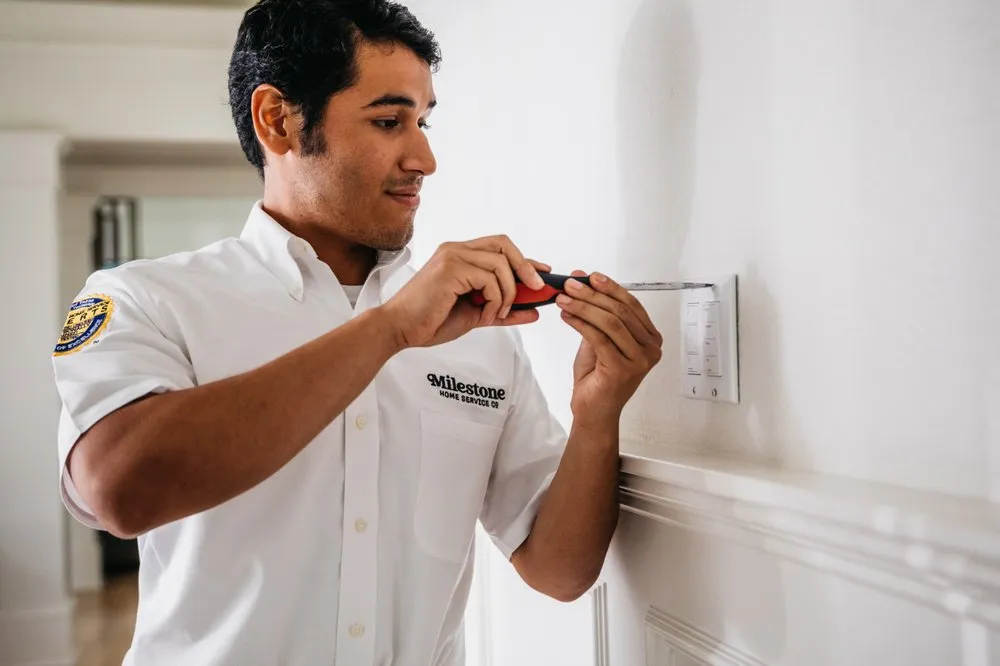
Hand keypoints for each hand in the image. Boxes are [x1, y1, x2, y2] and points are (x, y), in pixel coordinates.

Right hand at [381, 235, 549, 348]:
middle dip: (525, 266)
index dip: (525, 260)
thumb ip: (503, 310)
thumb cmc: (430, 321)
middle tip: (538, 290)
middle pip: (504, 244)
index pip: (499, 248)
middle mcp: (456, 250)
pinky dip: (495, 299)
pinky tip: (485, 314)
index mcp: (459, 256)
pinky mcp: (451, 268)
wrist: (400, 330)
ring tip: (497, 313)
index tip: (543, 274)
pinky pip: (489, 279)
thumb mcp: (476, 315)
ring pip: (500, 264)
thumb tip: (533, 311)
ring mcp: (452, 256)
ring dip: (508, 292)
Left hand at [556, 270, 662, 425]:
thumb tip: (583, 279)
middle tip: (570, 285)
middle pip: (621, 312)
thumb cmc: (597, 376)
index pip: (631, 305)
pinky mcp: (623, 370)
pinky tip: (566, 316)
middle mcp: (651, 349)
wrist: (594, 410)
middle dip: (593, 295)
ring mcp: (640, 361)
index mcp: (650, 338)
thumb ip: (595, 312)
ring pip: (611, 323)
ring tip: (563, 298)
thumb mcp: (598, 338)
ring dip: (584, 307)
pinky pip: (599, 338)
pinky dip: (580, 323)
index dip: (610, 288)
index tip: (590, 276)